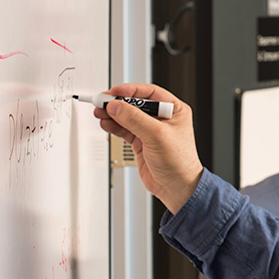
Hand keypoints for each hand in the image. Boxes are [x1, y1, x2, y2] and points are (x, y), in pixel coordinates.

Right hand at [94, 83, 203, 212]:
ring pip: (128, 117)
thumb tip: (117, 106)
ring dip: (113, 114)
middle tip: (102, 102)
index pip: (150, 93)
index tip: (115, 92)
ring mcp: (150, 131)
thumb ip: (135, 119)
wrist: (176, 187)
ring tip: (99, 112)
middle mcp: (163, 118)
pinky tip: (105, 123)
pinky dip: (114, 126)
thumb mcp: (157, 136)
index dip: (131, 90)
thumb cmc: (179, 162)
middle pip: (136, 104)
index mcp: (175, 110)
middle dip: (118, 103)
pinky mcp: (141, 142)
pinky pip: (124, 130)